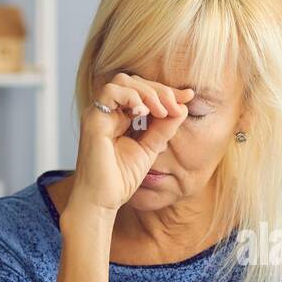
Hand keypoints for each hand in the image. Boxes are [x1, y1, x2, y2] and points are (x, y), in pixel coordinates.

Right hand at [67, 73, 193, 215]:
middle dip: (160, 90)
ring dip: (147, 92)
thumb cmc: (120, 179)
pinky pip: (110, 92)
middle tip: (175, 106)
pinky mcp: (93, 119)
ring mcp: (99, 113)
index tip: (189, 96)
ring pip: (122, 81)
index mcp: (120, 117)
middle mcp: (108, 111)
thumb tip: (183, 108)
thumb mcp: (151, 149)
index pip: (143, 91)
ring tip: (161, 111)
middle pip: (134, 81)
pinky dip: (130, 96)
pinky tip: (143, 113)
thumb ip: (164, 128)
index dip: (166, 91)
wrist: (103, 200)